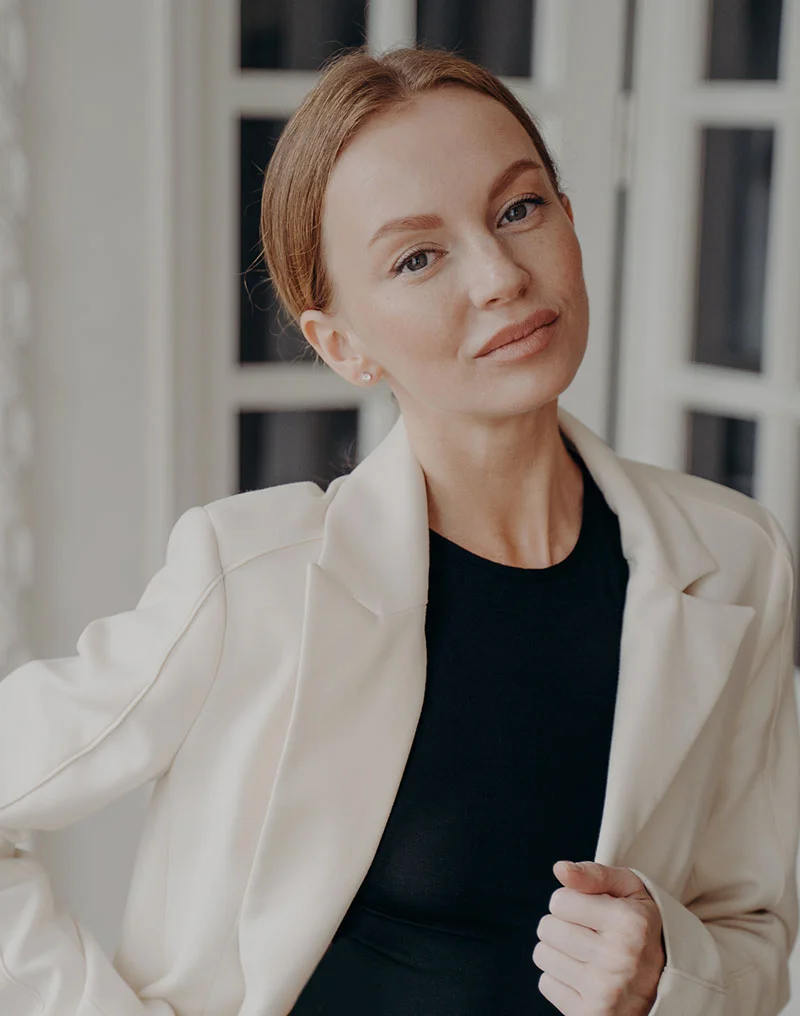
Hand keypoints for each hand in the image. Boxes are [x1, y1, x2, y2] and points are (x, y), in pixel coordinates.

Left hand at [532, 860, 665, 1015]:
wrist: (666, 985)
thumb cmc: (642, 929)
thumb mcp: (630, 891)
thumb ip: (595, 874)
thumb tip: (559, 869)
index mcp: (629, 923)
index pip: (559, 900)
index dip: (571, 901)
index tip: (592, 911)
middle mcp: (618, 958)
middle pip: (547, 927)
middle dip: (562, 924)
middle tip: (588, 933)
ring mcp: (604, 991)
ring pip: (542, 954)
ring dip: (558, 951)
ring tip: (586, 954)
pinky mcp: (590, 1015)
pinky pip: (546, 983)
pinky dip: (559, 978)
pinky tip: (584, 977)